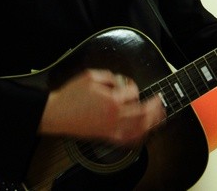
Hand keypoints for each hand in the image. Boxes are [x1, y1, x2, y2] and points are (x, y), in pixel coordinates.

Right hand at [39, 69, 165, 144]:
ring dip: (153, 122)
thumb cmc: (71, 95)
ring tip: (160, 115)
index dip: (133, 87)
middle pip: (144, 114)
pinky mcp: (107, 137)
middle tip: (160, 100)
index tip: (128, 85)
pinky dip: (140, 136)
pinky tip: (145, 131)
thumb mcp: (90, 76)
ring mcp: (112, 129)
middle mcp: (115, 117)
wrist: (56, 114)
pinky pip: (128, 140)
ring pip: (140, 129)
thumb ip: (110, 77)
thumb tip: (122, 83)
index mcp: (112, 100)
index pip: (133, 93)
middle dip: (155, 107)